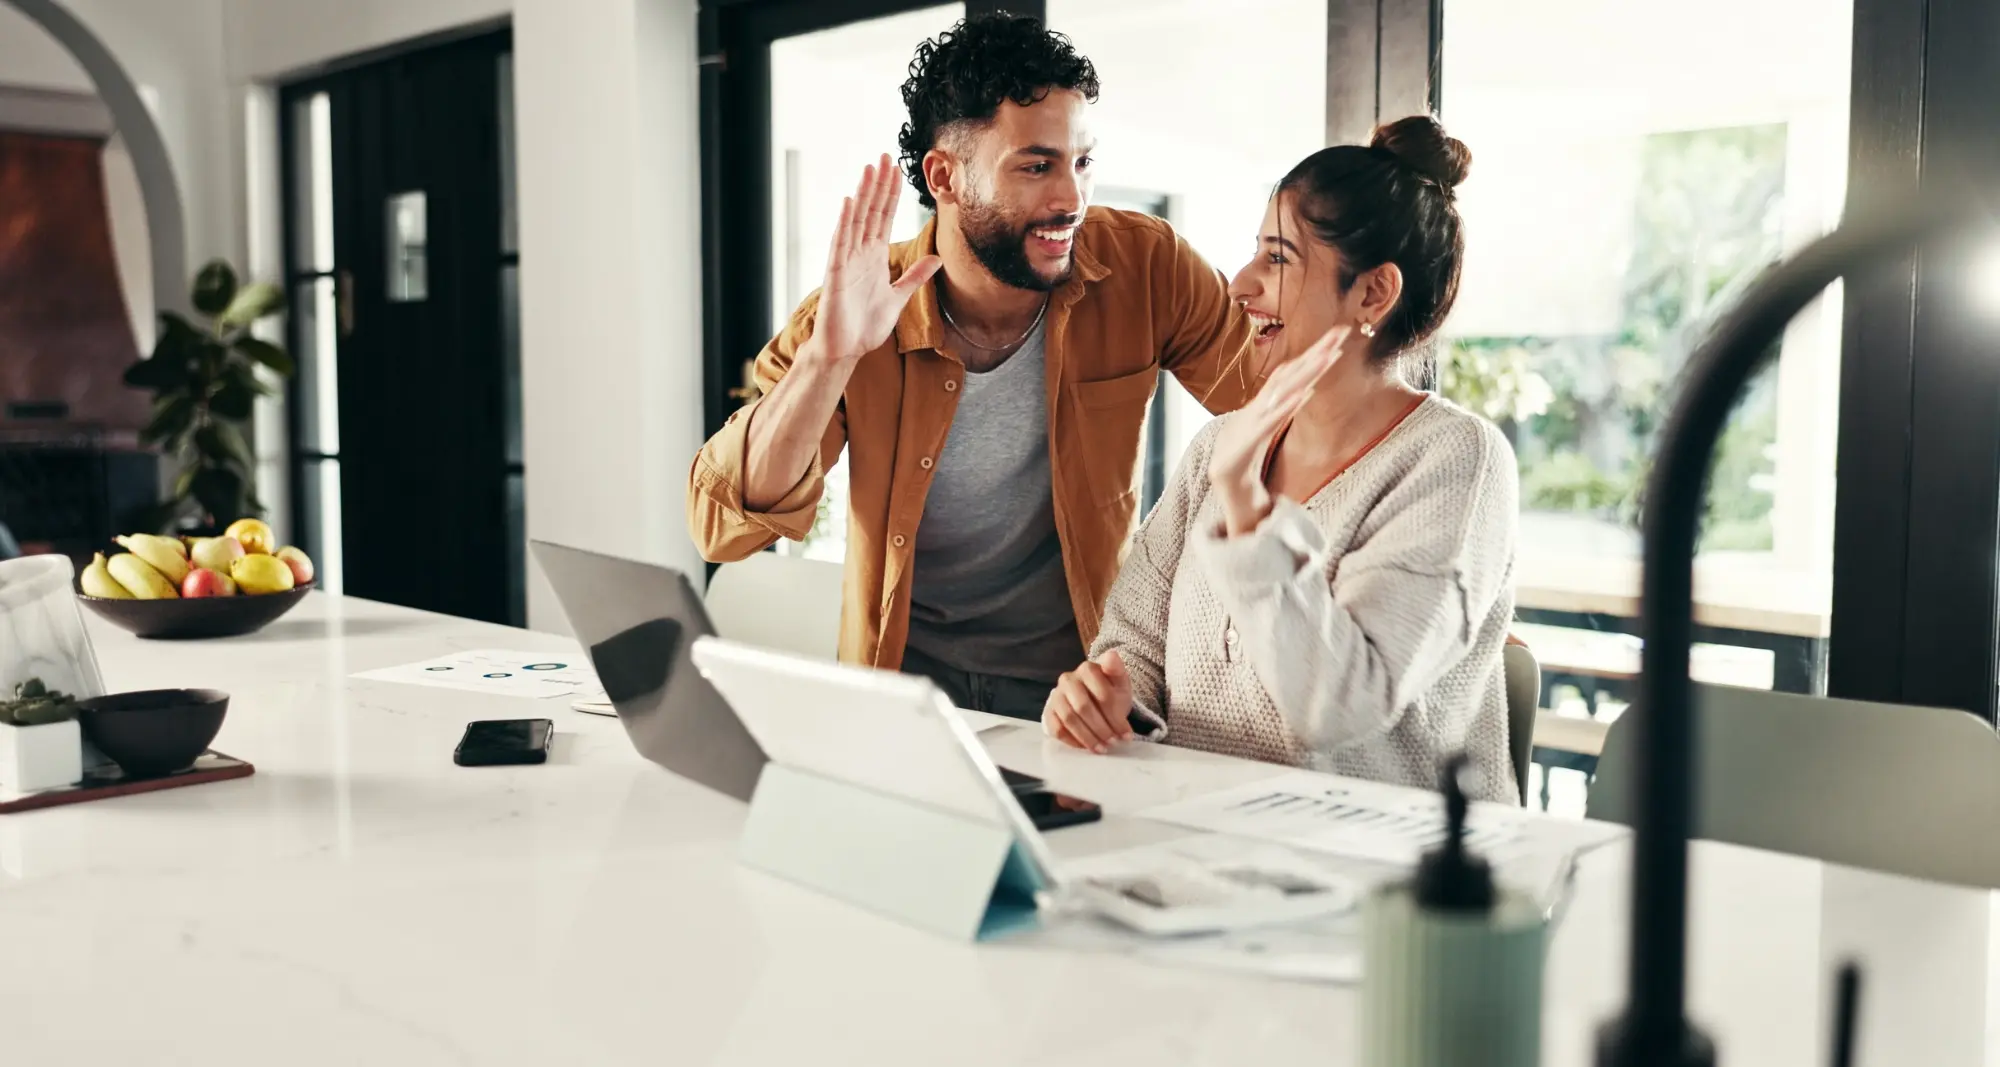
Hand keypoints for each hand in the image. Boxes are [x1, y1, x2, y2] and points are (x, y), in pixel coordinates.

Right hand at [804, 154, 943, 364]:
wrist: (846, 349)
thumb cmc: (865, 325)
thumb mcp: (898, 297)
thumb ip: (915, 276)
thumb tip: (936, 259)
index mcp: (874, 257)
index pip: (884, 218)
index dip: (891, 195)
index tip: (898, 171)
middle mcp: (859, 253)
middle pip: (871, 212)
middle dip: (879, 185)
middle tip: (885, 156)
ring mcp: (846, 261)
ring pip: (856, 220)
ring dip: (863, 195)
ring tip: (870, 169)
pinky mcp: (836, 274)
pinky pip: (840, 243)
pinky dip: (844, 222)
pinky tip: (849, 202)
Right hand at [1043, 649, 1135, 753]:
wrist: (1092, 698)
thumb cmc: (1108, 691)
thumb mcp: (1119, 681)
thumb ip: (1117, 670)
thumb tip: (1112, 655)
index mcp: (1087, 669)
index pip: (1102, 695)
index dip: (1115, 717)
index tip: (1125, 734)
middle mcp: (1068, 679)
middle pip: (1083, 708)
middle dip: (1101, 729)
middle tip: (1112, 743)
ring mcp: (1056, 695)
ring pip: (1069, 719)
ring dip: (1087, 737)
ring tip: (1101, 748)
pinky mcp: (1048, 711)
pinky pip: (1056, 729)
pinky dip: (1072, 741)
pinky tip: (1085, 747)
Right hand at [1207, 325, 1350, 536]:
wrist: (1222, 483)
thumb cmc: (1245, 454)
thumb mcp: (1267, 426)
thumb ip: (1284, 407)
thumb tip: (1304, 388)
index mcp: (1266, 403)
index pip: (1294, 372)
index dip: (1315, 353)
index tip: (1339, 334)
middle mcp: (1261, 406)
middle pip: (1293, 374)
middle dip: (1317, 352)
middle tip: (1341, 331)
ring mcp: (1253, 422)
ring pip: (1284, 392)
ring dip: (1306, 373)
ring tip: (1328, 355)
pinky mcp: (1247, 443)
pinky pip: (1271, 423)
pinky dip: (1287, 407)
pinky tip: (1304, 394)